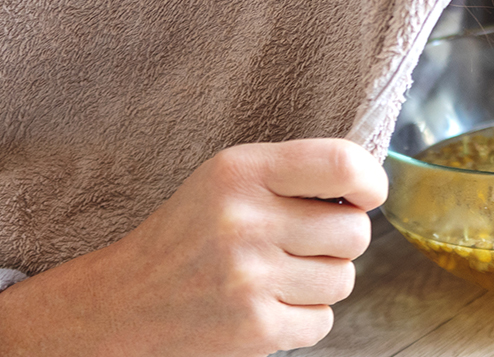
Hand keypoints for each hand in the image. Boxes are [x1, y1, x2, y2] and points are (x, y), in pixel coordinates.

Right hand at [0, 139, 386, 356]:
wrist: (122, 304)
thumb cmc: (188, 234)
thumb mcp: (227, 180)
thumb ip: (293, 174)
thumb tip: (370, 191)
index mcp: (241, 171)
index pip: (343, 164)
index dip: (371, 182)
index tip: (366, 196)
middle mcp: (245, 221)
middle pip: (354, 232)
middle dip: (339, 242)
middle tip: (301, 245)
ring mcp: (250, 278)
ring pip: (343, 280)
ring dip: (321, 282)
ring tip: (276, 275)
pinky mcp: (254, 329)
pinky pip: (323, 322)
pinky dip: (303, 318)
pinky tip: (267, 305)